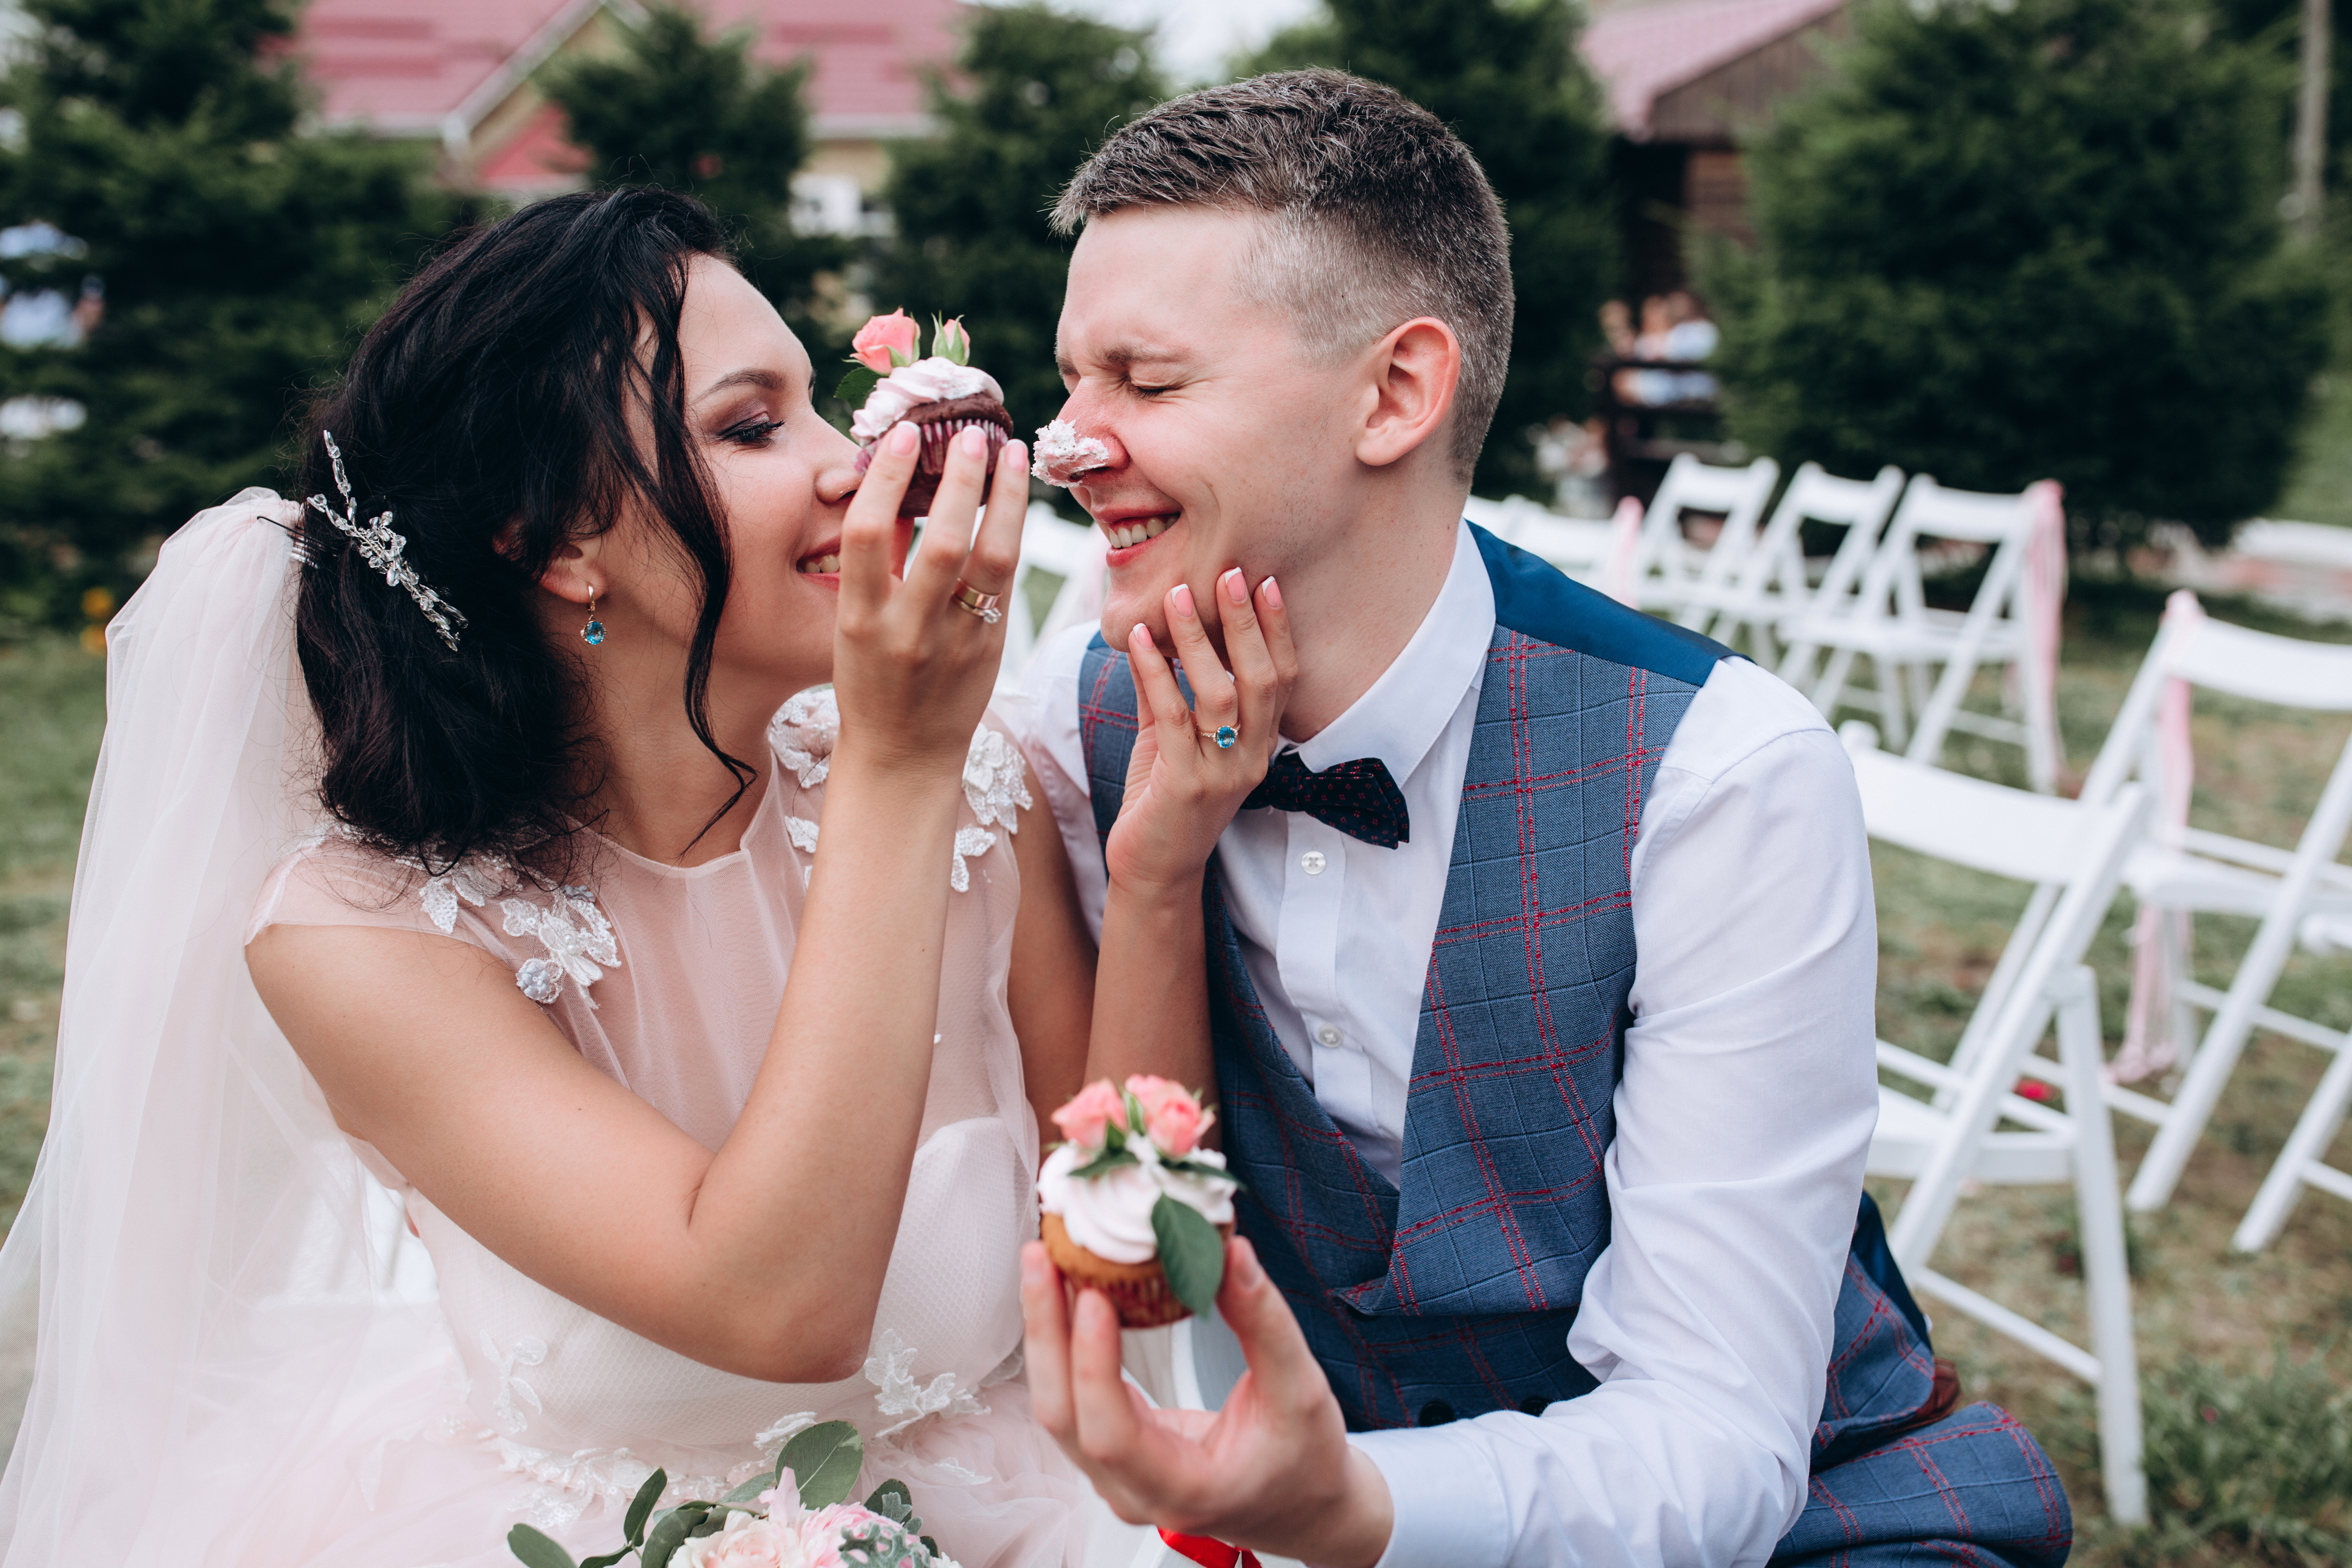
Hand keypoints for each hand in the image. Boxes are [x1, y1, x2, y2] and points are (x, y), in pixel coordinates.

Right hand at [831, 423, 1027, 774]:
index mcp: (860, 620)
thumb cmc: (870, 681)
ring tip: (1011, 452)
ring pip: (992, 561)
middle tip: (973, 433)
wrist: (902, 757)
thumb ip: (876, 559)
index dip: (886, 479)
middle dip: (961, 482)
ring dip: (1006, 500)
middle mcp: (909, 632)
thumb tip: (892, 482)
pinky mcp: (992, 650)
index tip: (904, 435)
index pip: (867, 535)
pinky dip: (1012, 534)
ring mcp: (957, 643)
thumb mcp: (853, 623)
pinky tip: (1016, 499)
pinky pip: (1007, 583)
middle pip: (943, 543)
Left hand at [1020, 1235, 1393, 1566]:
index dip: (1093, 1365)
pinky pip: (1071, 1395)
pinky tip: (1065, 1292)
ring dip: (1047, 1331)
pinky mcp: (1110, 1448)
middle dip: (1047, 1331)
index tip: (1093, 1296)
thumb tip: (1232, 1252)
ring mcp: (1115, 1474)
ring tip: (1045, 1261)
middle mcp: (1133, 1490)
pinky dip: (1063, 1341)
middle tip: (1042, 1256)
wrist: (1300, 1504)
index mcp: (1183, 1490)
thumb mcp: (1301, 1391)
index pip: (1112, 1435)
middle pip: (1063, 1415)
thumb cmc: (1304, 1461)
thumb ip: (1266, 1324)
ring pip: (1057, 1405)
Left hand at [1105, 569, 1295, 896]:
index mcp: (1258, 741)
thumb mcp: (1171, 736)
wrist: (1151, 868)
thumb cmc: (1162, 797)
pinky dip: (1155, 673)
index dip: (1277, 629)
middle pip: (1261, 679)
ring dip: (1199, 641)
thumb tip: (1157, 630)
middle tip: (1229, 574)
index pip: (1281, 677)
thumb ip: (1171, 689)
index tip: (1265, 581)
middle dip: (1247, 623)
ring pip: (1221, 694)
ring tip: (1176, 595)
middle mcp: (1250, 756)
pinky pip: (1173, 719)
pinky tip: (1138, 640)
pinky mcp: (1186, 786)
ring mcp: (1222, 773)